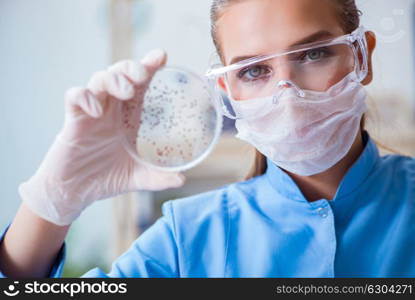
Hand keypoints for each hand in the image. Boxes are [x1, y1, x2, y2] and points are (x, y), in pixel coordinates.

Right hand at [19, 49, 185, 225]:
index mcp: (127, 117)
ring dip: (113, 79)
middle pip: (119, 73)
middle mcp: (111, 110)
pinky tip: (96, 111)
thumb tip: (182, 180)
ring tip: (127, 91)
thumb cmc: (106, 178)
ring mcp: (91, 113)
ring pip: (99, 79)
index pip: (139, 85)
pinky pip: (74, 97)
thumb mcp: (139, 178)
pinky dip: (84, 97)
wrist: (76, 193)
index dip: (149, 67)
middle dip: (131, 67)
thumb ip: (159, 177)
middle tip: (143, 75)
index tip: (162, 57)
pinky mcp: (73, 121)